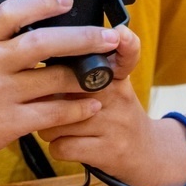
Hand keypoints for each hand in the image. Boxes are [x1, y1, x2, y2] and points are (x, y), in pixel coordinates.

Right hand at [0, 0, 119, 169]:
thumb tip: (31, 23)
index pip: (13, 12)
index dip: (42, 2)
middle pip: (43, 42)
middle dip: (83, 38)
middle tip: (109, 35)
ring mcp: (0, 94)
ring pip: (54, 79)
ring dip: (86, 75)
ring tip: (109, 71)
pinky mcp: (8, 124)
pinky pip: (51, 113)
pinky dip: (76, 109)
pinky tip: (91, 104)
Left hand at [38, 26, 185, 185]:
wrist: (145, 153)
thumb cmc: (115, 113)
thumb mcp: (112, 85)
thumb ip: (83, 70)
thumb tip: (40, 60)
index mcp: (117, 76)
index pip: (127, 54)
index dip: (125, 42)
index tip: (120, 33)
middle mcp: (118, 96)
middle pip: (65, 87)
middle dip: (46, 96)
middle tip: (49, 99)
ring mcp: (114, 124)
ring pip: (56, 120)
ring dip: (48, 125)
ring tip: (60, 124)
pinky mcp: (108, 151)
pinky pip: (60, 146)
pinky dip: (56, 147)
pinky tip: (67, 142)